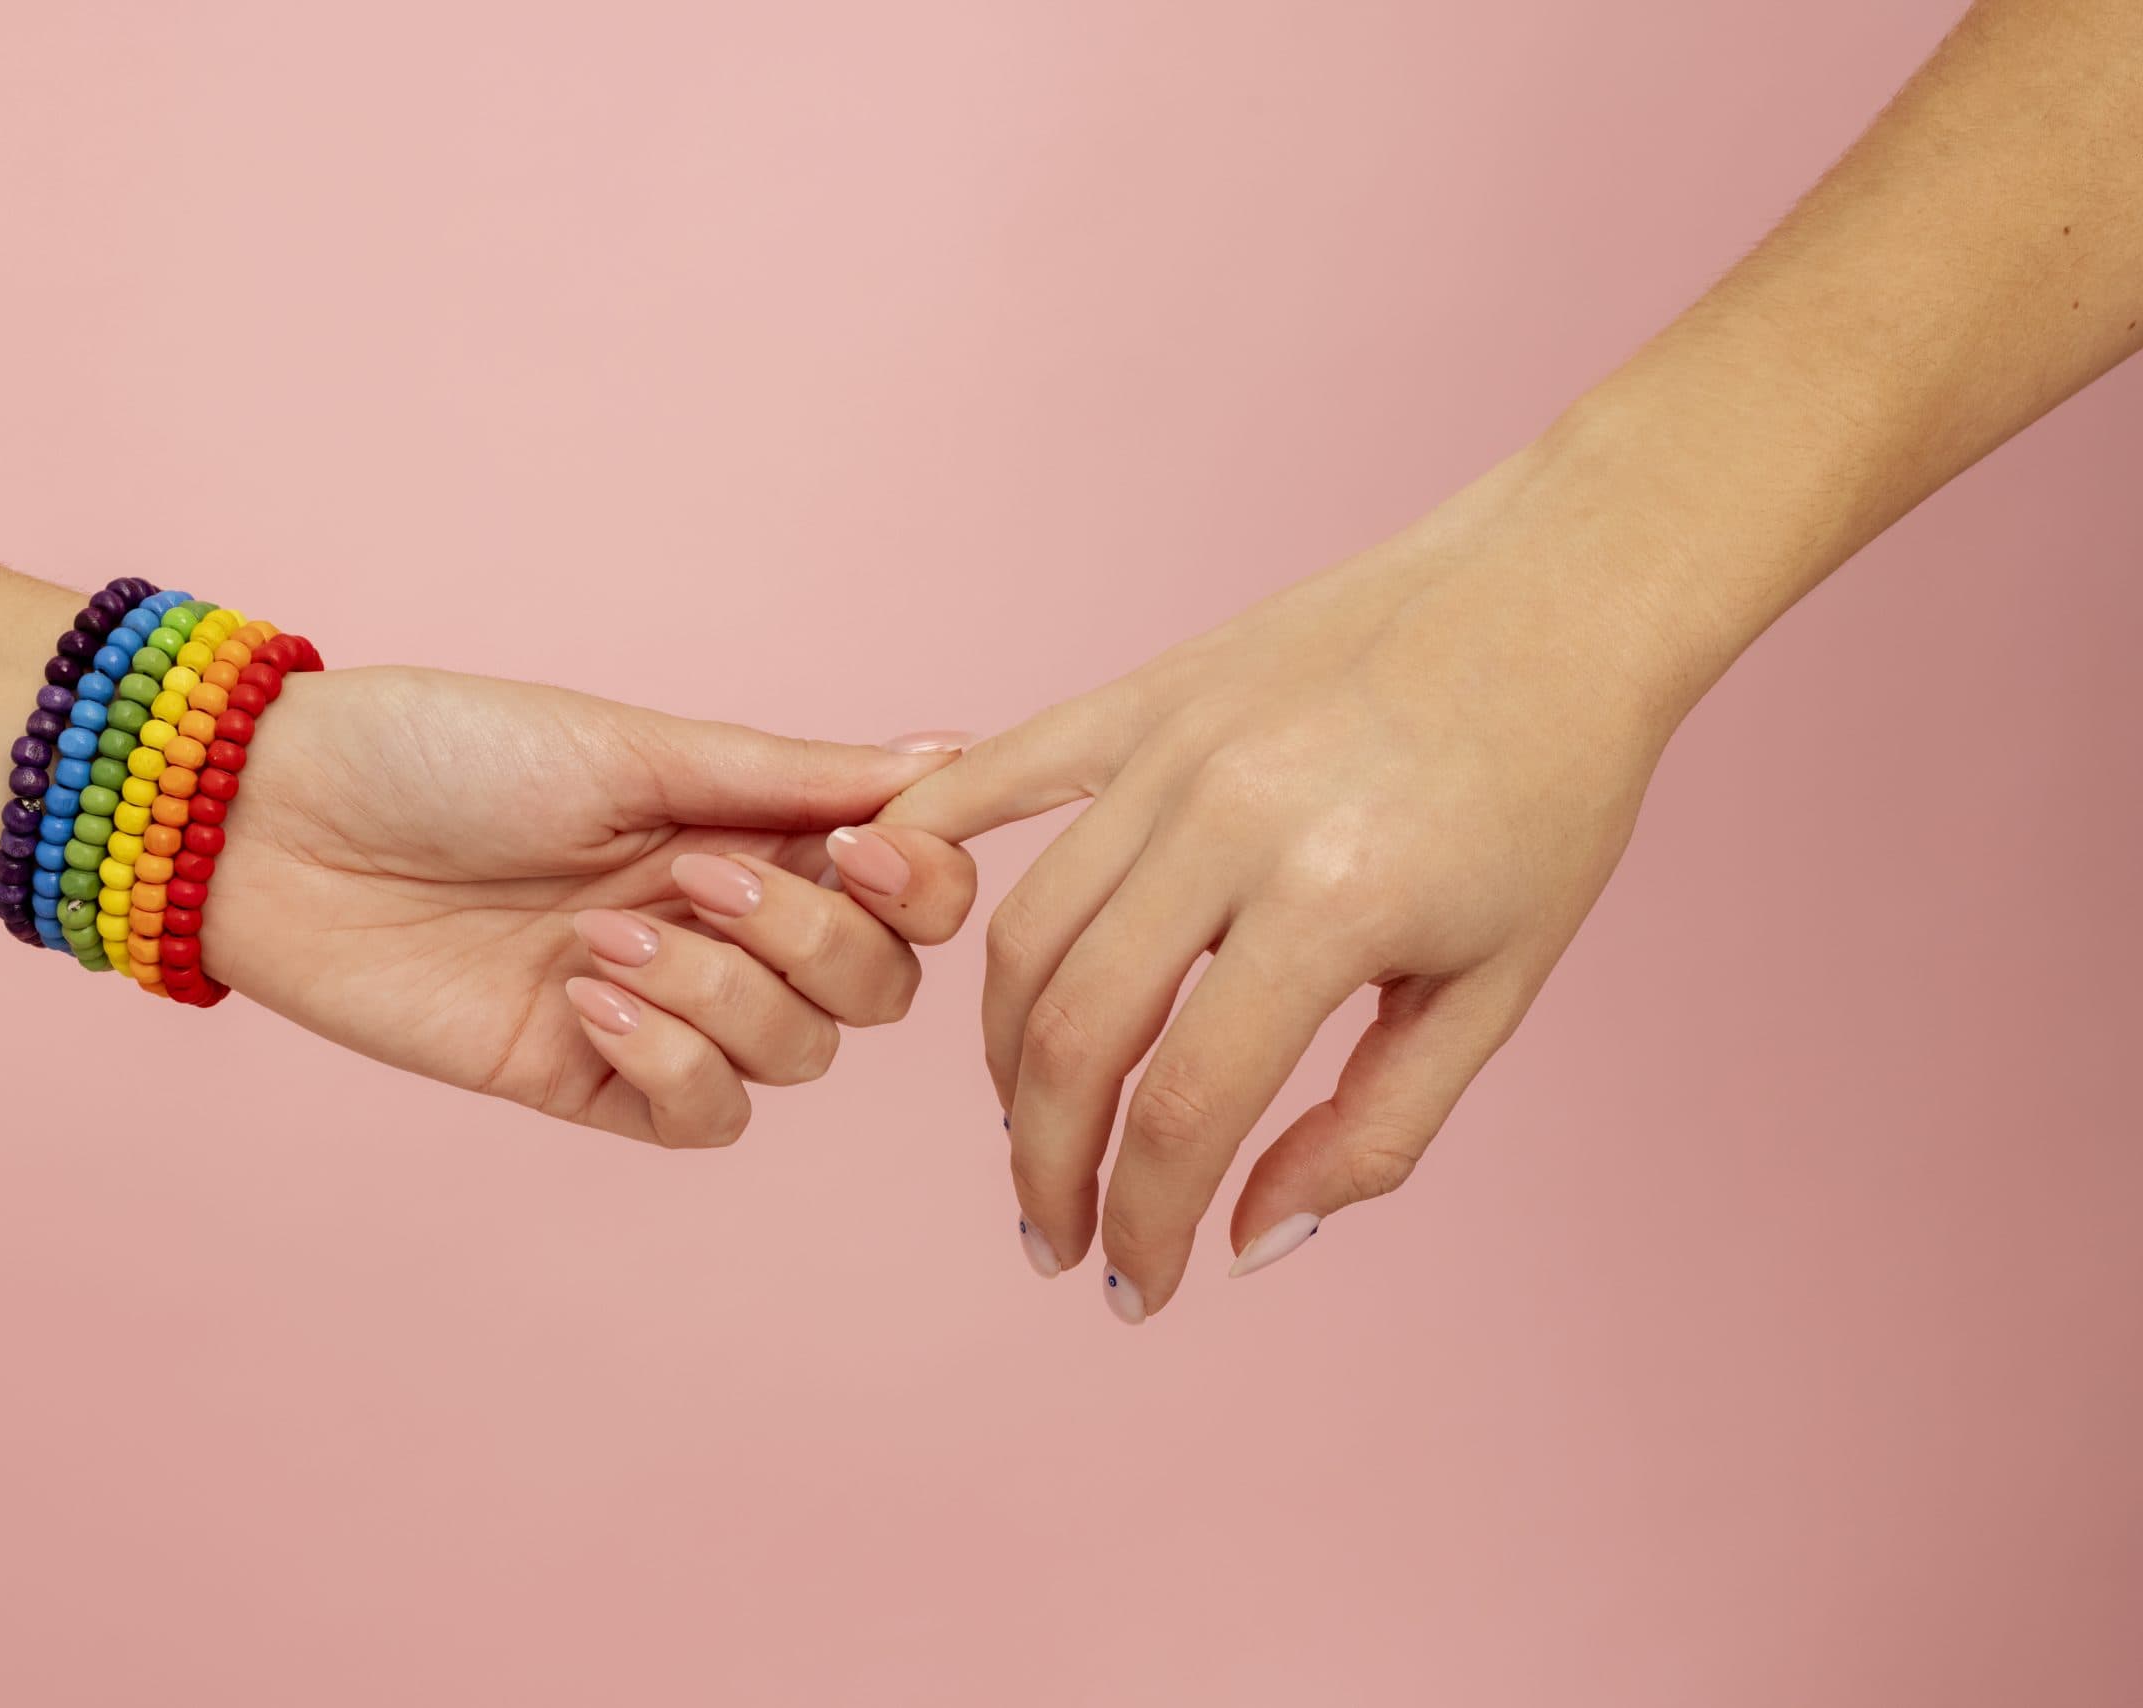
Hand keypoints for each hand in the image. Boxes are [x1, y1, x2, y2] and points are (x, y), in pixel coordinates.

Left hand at [199, 665, 974, 1146]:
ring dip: (722, 992)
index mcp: (751, 825)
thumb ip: (790, 775)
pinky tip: (586, 1001)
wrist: (278, 825)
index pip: (910, 888)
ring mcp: (665, 1008)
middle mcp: (727, 923)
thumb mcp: (631, 747)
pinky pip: (704, 1118)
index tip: (870, 848)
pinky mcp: (591, 1080)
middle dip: (816, 940)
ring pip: (800, 1058)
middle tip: (695, 877)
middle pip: (876, 988)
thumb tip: (952, 757)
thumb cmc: (446, 752)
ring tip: (600, 936)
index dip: (924, 883)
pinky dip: (672, 1060)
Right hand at [883, 453, 1697, 1316]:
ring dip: (1004, 1058)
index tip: (1142, 1287)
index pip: (1185, 1109)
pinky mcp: (1143, 695)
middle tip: (1055, 1236)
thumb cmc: (1552, 796)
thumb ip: (1375, 1132)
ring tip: (1031, 1125)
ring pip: (1022, 932)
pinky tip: (902, 915)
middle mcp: (1227, 822)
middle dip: (1045, 1164)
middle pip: (1072, 1033)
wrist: (1562, 592)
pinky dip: (934, 845)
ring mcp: (1170, 748)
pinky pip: (1001, 776)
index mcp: (1333, 905)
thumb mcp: (1498, 989)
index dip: (1147, 1221)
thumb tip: (1250, 1241)